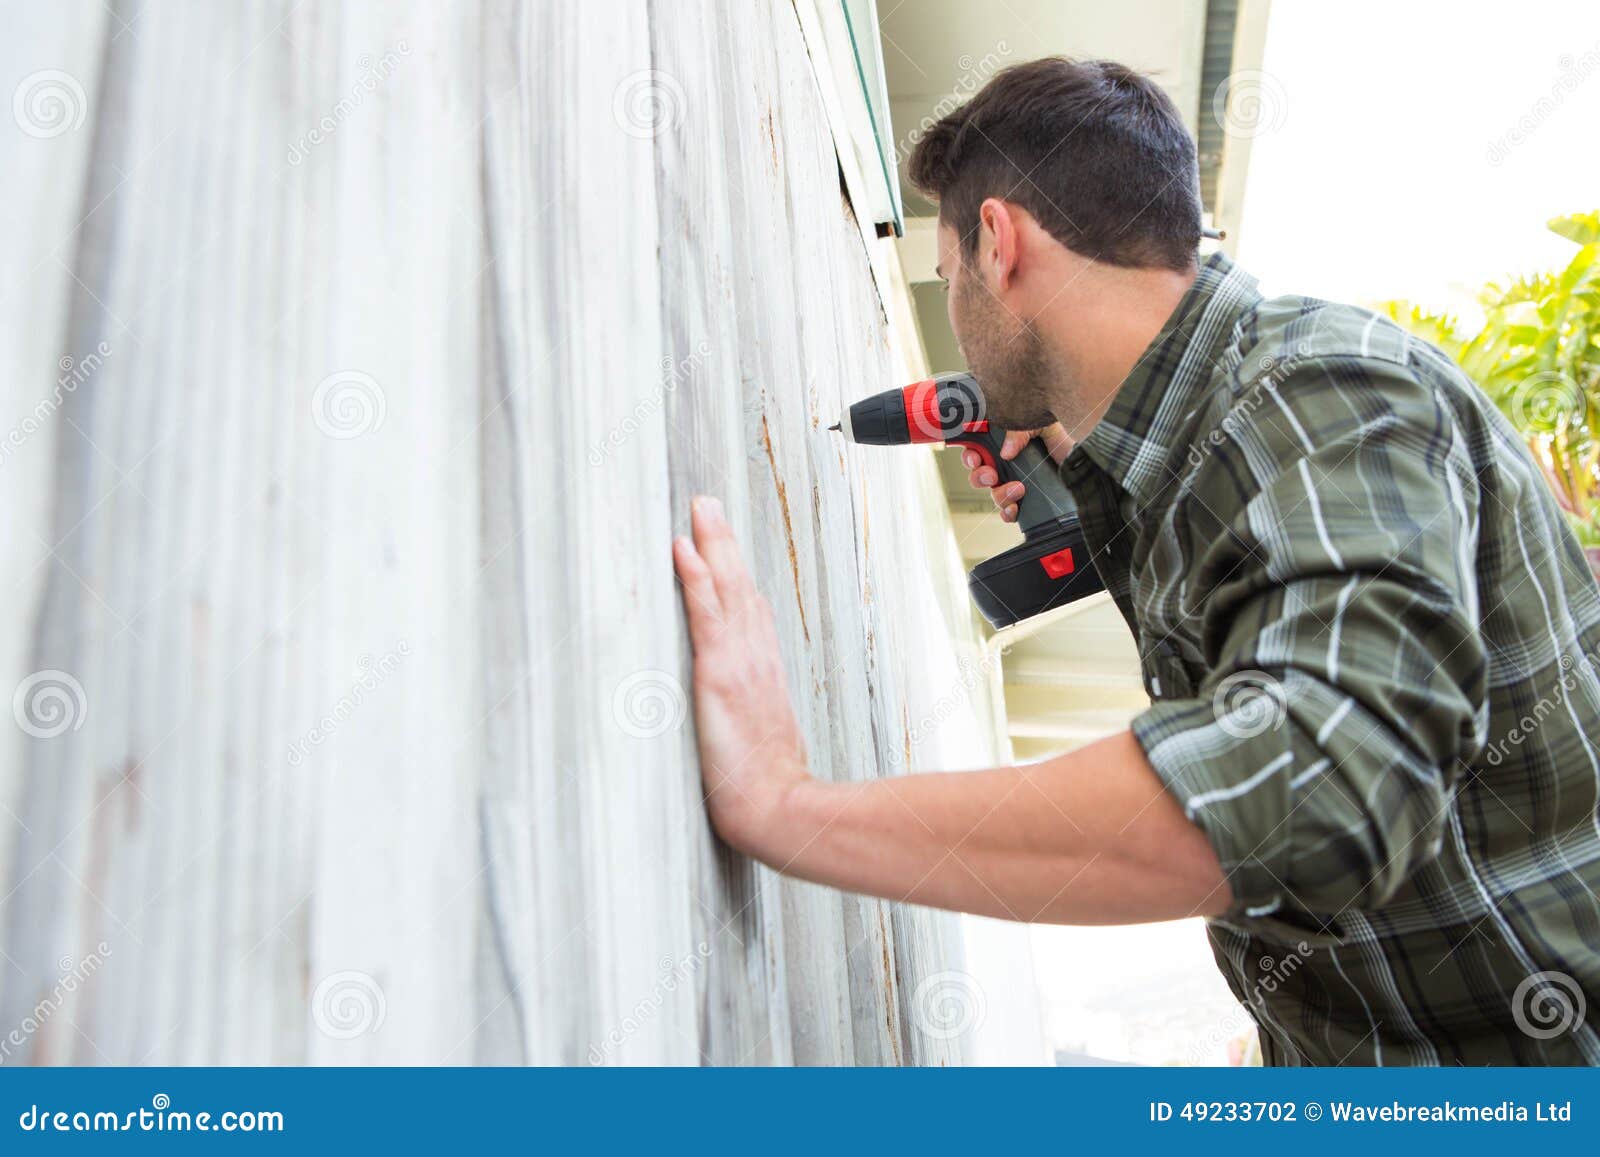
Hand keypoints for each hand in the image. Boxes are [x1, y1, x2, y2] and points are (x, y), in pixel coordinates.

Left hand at [672, 496, 809, 857]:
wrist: (778, 808)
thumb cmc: (770, 788)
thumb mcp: (767, 743)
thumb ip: (756, 718)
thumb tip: (750, 713)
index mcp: (765, 673)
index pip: (751, 612)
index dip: (736, 575)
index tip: (723, 543)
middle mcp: (757, 657)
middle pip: (741, 587)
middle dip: (724, 543)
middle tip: (708, 504)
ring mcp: (741, 661)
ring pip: (726, 589)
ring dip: (711, 544)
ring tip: (699, 508)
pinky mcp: (721, 673)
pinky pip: (706, 615)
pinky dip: (695, 578)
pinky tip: (683, 549)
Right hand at [962, 422, 1071, 522]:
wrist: (1085, 464)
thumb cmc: (1063, 441)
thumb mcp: (1043, 425)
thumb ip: (1021, 431)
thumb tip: (1006, 450)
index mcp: (1005, 444)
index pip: (977, 449)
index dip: (970, 455)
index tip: (975, 459)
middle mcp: (1006, 465)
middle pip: (978, 474)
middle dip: (980, 477)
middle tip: (992, 475)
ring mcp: (1014, 484)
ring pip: (992, 494)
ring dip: (999, 494)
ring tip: (1018, 488)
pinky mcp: (1025, 501)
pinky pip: (1007, 512)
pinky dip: (1007, 513)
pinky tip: (1016, 509)